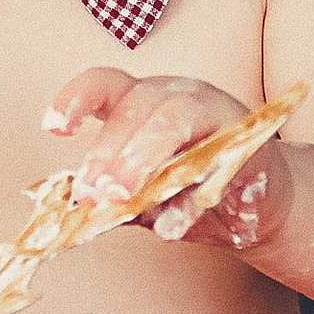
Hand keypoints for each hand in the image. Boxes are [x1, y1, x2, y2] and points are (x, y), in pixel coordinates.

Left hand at [42, 68, 296, 255]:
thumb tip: (77, 209)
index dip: (76, 99)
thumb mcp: (143, 193)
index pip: (104, 85)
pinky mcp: (248, 143)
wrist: (259, 206)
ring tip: (123, 197)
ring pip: (175, 119)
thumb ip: (113, 196)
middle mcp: (178, 96)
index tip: (54, 127)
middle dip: (109, 149)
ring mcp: (216, 113)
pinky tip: (170, 228)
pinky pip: (216, 163)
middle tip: (92, 191)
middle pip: (137, 105)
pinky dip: (190, 199)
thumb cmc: (192, 190)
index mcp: (143, 101)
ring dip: (143, 157)